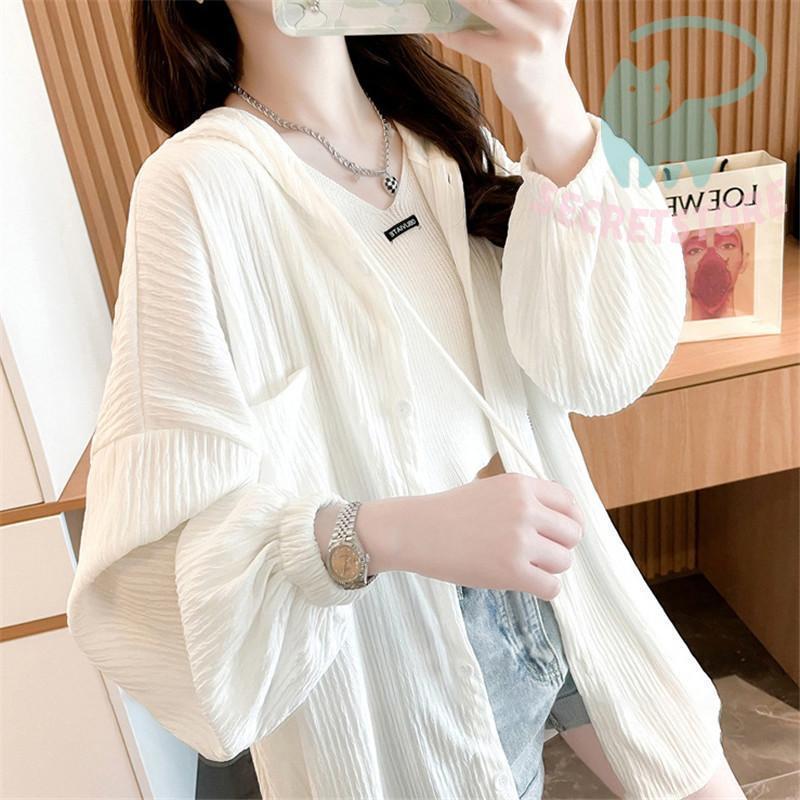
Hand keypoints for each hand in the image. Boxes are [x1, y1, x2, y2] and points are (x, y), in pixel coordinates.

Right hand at [360, 474, 584, 599]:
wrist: (417, 530)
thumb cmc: (451, 513)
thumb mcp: (492, 490)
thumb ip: (526, 500)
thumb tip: (563, 522)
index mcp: (521, 486)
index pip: (570, 504)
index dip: (568, 521)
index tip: (558, 534)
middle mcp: (525, 509)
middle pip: (572, 534)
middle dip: (559, 546)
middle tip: (537, 553)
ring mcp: (519, 540)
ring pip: (564, 561)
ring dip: (549, 568)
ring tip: (524, 566)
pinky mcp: (511, 571)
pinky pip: (552, 587)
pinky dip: (543, 589)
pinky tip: (524, 582)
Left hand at [431, 0, 594, 187]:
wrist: (549, 109)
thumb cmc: (535, 57)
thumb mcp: (536, 14)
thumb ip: (513, 1)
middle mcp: (552, 8)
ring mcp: (533, 35)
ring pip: (481, 1)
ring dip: (455, 1)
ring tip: (438, 2)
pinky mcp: (512, 61)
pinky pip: (469, 40)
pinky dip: (449, 34)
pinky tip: (438, 30)